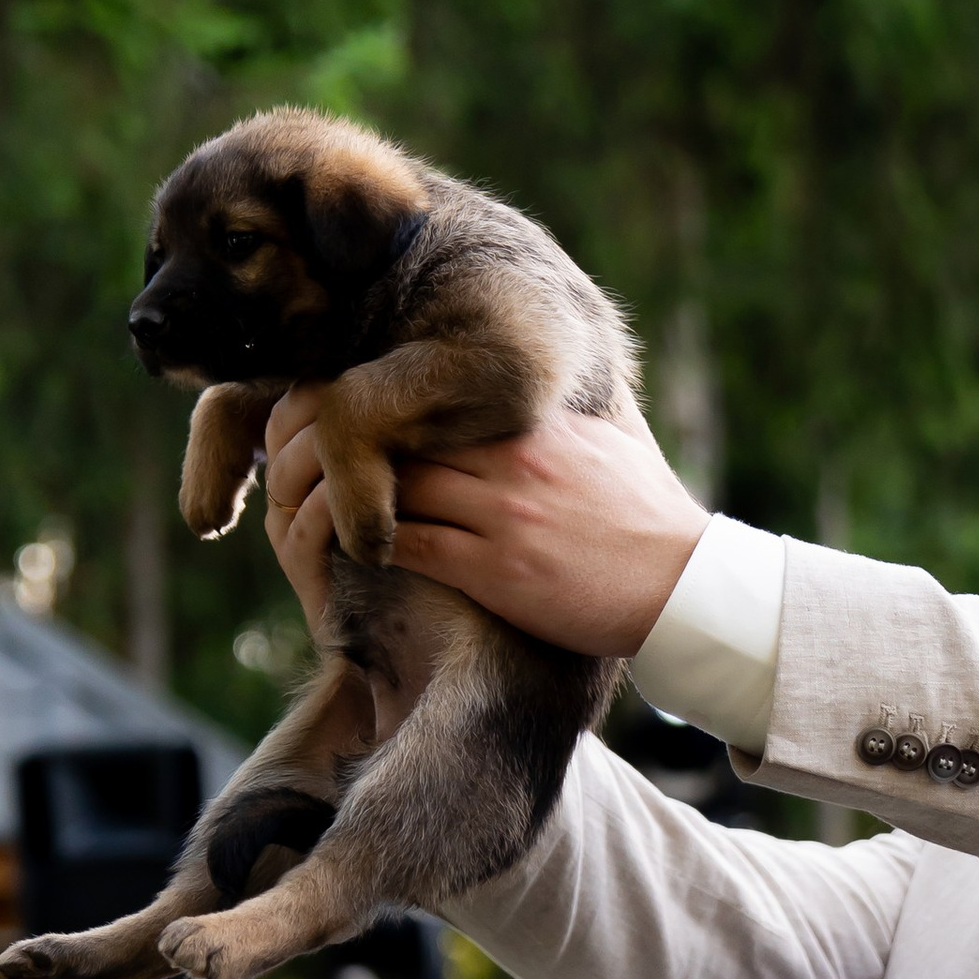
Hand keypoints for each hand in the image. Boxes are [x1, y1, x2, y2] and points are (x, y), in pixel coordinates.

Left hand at [263, 382, 707, 655]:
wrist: (688, 587)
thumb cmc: (647, 520)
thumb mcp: (599, 446)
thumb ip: (549, 421)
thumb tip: (513, 401)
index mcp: (531, 421)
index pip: (426, 391)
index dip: (366, 399)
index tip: (326, 410)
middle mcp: (511, 456)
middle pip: (397, 429)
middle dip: (335, 442)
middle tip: (289, 453)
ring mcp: (504, 511)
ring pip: (392, 483)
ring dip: (339, 495)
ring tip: (300, 503)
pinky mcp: (500, 569)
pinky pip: (411, 545)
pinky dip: (367, 544)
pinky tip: (343, 549)